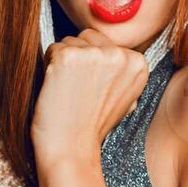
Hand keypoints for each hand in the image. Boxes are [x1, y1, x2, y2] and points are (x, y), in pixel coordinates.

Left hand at [31, 28, 147, 166]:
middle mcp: (119, 55)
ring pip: (68, 41)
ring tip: (69, 91)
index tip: (94, 89)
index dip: (93, 65)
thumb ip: (121, 71)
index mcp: (138, 63)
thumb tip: (114, 51)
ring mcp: (93, 54)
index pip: (105, 43)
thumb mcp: (123, 98)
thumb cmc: (92, 126)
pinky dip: (49, 67)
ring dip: (63, 63)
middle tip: (79, 89)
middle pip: (87, 37)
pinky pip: (52, 49)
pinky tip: (58, 89)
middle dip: (79, 57)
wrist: (72, 149)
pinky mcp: (68, 57)